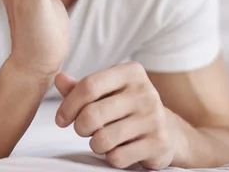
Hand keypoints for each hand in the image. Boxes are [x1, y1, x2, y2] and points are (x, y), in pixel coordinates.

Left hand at [55, 62, 178, 169]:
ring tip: (102, 139)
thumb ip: (81, 87)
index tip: (61, 119)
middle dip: (80, 127)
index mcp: (131, 72)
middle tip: (83, 130)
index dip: (68, 105)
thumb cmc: (127, 108)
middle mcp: (145, 91)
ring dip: (95, 144)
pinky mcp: (158, 143)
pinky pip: (117, 157)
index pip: (89, 86)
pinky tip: (119, 149)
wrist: (169, 131)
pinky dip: (111, 157)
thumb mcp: (107, 92)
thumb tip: (59, 78)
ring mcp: (154, 117)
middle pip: (92, 114)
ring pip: (103, 139)